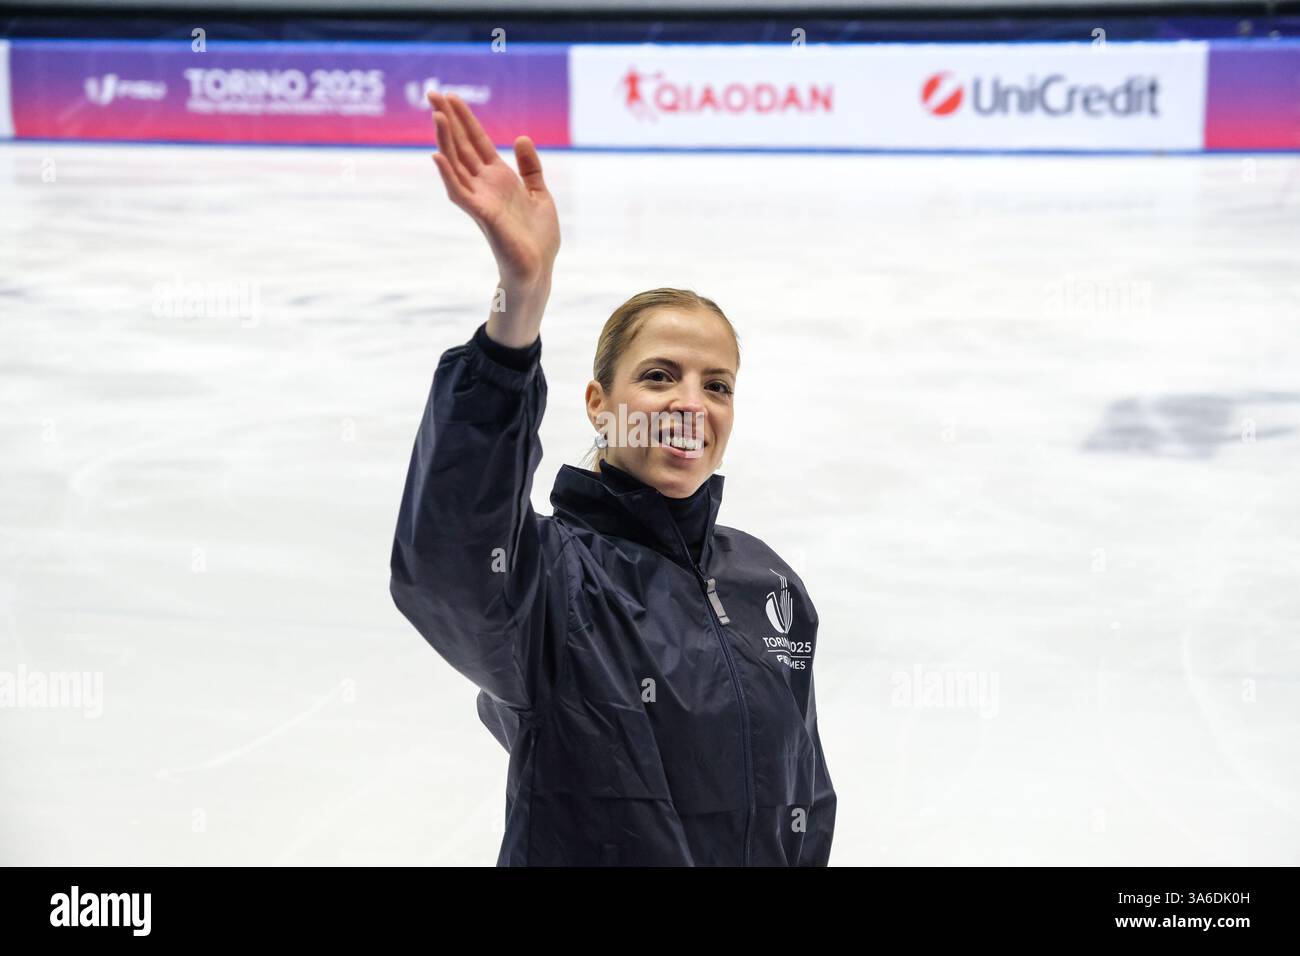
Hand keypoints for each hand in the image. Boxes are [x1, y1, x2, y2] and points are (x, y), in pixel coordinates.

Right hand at [427, 91, 559, 288]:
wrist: (539, 268)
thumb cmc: (538, 238)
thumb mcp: (539, 194)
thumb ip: (530, 168)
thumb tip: (521, 137)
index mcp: (499, 178)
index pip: (476, 141)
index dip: (464, 118)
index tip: (449, 95)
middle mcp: (485, 185)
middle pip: (462, 146)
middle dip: (448, 120)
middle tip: (432, 92)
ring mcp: (480, 199)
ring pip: (456, 164)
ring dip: (445, 140)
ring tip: (436, 115)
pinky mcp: (482, 215)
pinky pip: (459, 192)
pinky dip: (447, 174)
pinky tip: (437, 155)